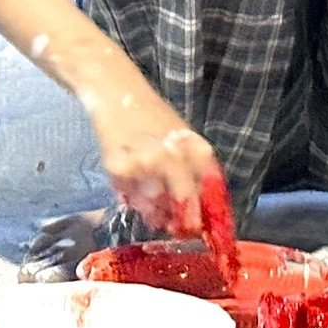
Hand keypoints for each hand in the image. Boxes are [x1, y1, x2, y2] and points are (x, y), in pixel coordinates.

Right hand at [87, 82, 217, 238]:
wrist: (117, 94)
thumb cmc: (154, 116)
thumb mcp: (185, 138)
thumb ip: (196, 170)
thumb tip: (203, 209)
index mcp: (196, 150)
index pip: (210, 195)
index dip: (209, 219)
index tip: (206, 233)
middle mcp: (174, 159)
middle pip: (185, 207)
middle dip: (183, 223)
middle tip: (178, 228)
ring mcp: (146, 166)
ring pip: (155, 208)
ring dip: (156, 213)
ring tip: (151, 203)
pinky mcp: (120, 171)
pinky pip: (131, 199)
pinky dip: (134, 199)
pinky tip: (133, 184)